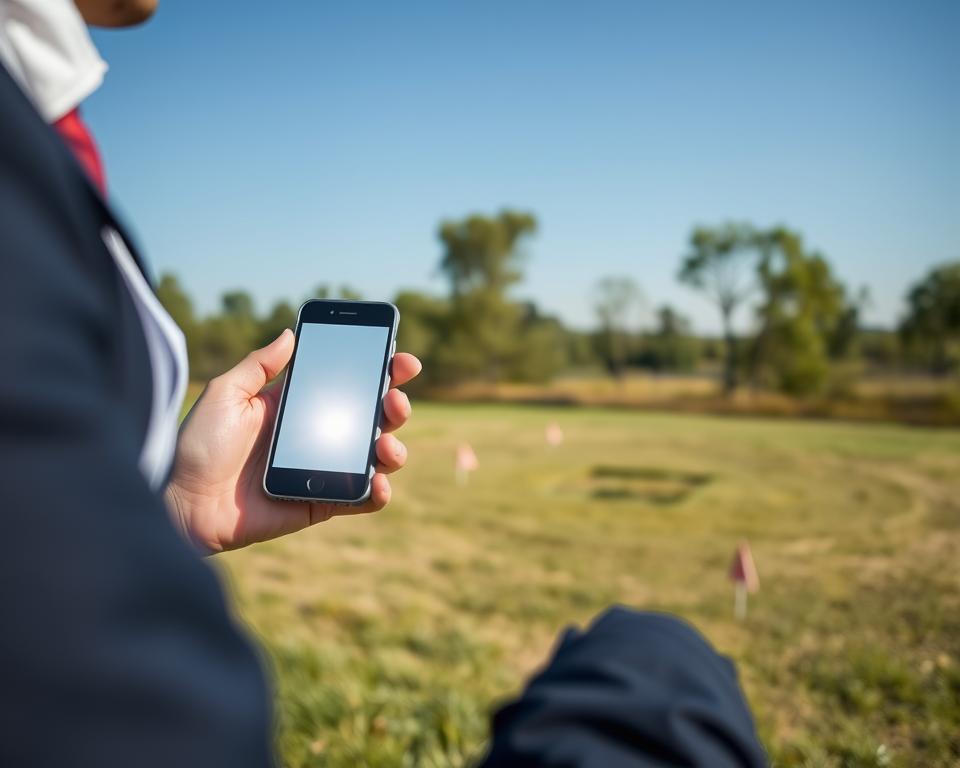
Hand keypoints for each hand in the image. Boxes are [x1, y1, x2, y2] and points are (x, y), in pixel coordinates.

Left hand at [165, 330, 420, 553]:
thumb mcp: (225, 393)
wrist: (181, 503)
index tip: (402, 362)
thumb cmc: (196, 445)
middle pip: (370, 417)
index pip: (347, 383)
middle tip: (394, 402)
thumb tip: (291, 333)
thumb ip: (260, 365)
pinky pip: (359, 498)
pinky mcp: (319, 502)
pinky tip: (379, 482)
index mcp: (295, 405)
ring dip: (392, 447)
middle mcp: (314, 435)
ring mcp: (320, 469)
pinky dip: (378, 491)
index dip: (380, 371)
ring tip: (386, 445)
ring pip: (373, 456)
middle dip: (394, 406)